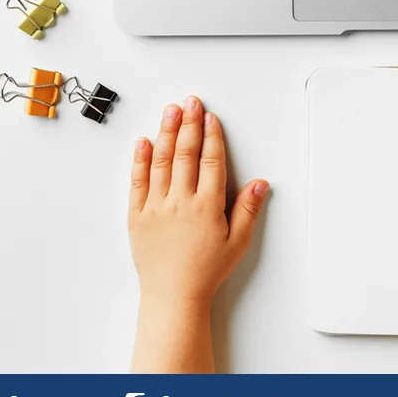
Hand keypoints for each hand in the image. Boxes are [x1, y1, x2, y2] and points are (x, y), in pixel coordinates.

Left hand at [129, 97, 268, 370]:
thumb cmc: (206, 272)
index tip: (211, 118)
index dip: (211, 137)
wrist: (173, 295)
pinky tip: (144, 141)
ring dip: (166, 132)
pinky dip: (140, 160)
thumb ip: (247, 210)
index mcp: (206, 207)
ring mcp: (155, 207)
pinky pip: (137, 182)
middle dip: (189, 124)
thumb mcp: (237, 243)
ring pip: (161, 162)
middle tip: (191, 101)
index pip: (210, 162)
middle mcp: (180, 202)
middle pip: (185, 154)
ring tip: (170, 110)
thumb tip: (260, 184)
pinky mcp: (137, 216)